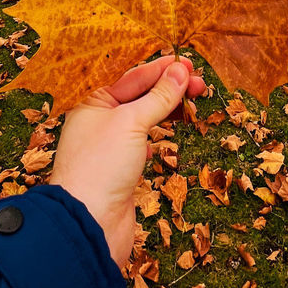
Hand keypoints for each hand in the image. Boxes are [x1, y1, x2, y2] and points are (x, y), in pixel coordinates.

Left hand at [49, 56, 205, 268]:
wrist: (89, 223)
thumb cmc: (101, 167)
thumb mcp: (132, 122)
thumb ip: (158, 97)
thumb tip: (179, 72)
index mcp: (93, 104)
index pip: (132, 78)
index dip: (161, 69)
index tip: (188, 64)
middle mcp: (99, 122)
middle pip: (139, 97)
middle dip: (169, 88)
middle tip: (199, 84)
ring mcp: (110, 147)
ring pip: (143, 120)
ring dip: (167, 110)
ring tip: (192, 103)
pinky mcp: (121, 170)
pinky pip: (143, 144)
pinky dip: (157, 136)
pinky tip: (168, 135)